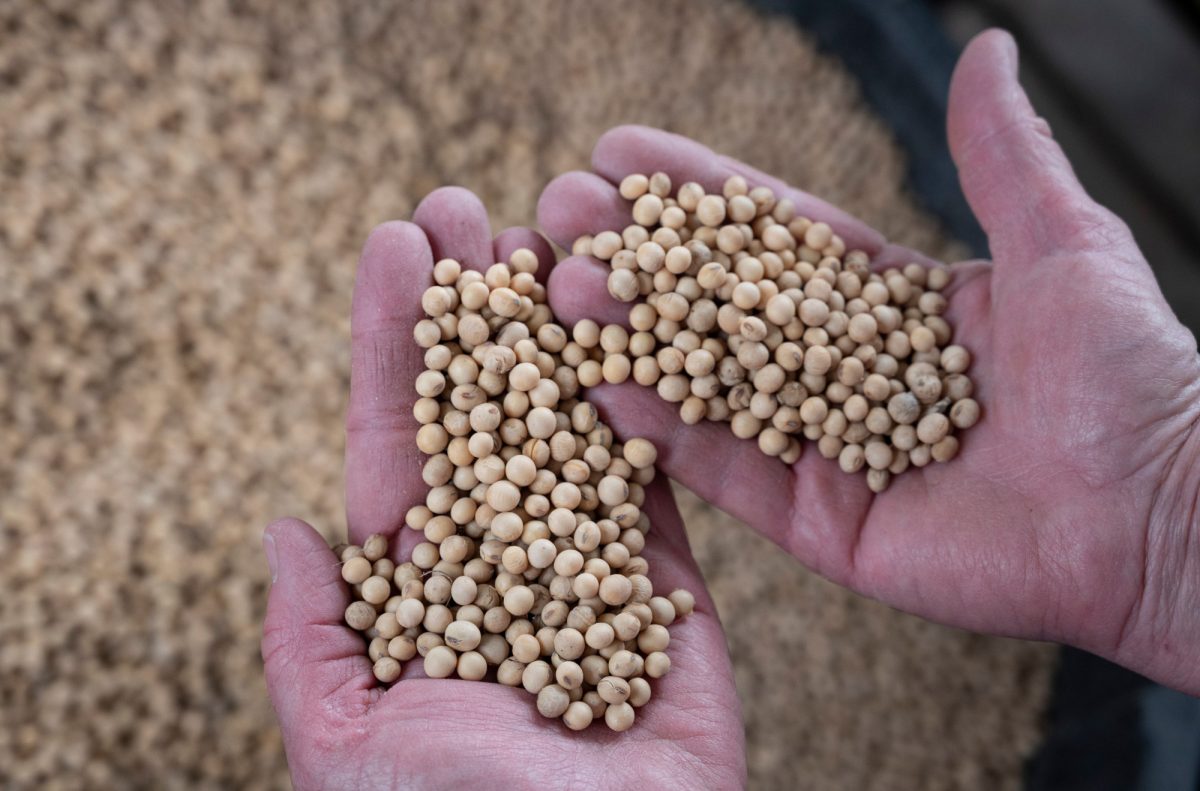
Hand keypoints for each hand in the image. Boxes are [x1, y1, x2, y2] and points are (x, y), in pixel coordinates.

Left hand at [260, 189, 744, 789]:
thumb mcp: (344, 743)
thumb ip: (309, 641)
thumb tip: (287, 533)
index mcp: (421, 594)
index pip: (401, 444)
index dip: (398, 346)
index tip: (396, 246)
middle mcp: (502, 567)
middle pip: (486, 414)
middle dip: (475, 311)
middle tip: (469, 207)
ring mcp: (589, 572)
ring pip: (571, 429)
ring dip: (557, 333)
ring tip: (545, 233)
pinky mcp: (672, 595)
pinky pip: (656, 490)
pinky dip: (641, 409)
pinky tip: (623, 323)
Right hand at [537, 30, 1199, 692]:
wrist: (1161, 515)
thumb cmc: (1127, 371)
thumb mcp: (1062, 239)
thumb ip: (999, 153)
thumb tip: (985, 47)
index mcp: (891, 306)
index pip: (773, 239)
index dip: (697, 197)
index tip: (619, 154)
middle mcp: (845, 376)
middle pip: (720, 310)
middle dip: (637, 262)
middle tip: (558, 217)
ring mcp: (827, 451)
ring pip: (707, 387)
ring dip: (627, 339)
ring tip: (553, 289)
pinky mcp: (821, 525)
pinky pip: (728, 474)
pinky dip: (663, 433)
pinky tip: (598, 384)